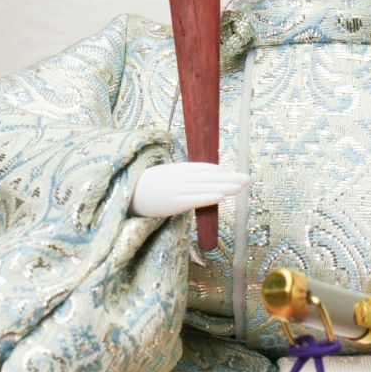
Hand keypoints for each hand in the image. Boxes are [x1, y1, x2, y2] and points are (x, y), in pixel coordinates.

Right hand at [129, 162, 248, 218]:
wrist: (122, 195)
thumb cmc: (142, 188)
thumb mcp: (161, 177)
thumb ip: (177, 177)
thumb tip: (195, 181)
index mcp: (176, 169)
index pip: (202, 168)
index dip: (219, 171)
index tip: (233, 174)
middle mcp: (179, 177)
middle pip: (209, 176)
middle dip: (230, 177)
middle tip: (248, 177)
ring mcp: (176, 189)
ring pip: (206, 185)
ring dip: (226, 185)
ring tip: (242, 185)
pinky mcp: (173, 203)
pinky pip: (194, 198)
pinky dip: (209, 195)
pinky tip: (222, 195)